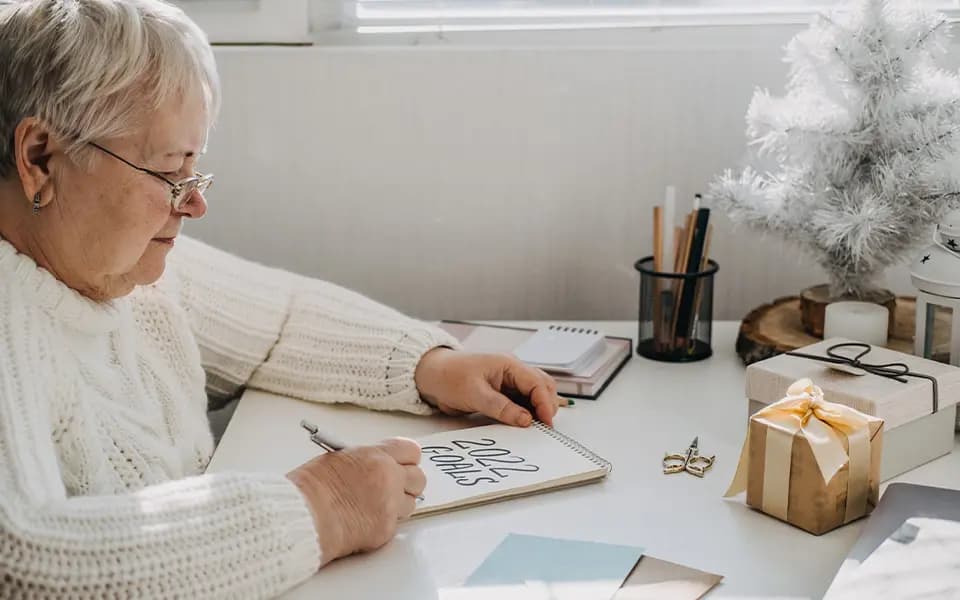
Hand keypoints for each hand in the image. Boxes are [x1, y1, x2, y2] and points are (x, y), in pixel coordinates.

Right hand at [286, 438, 424, 565]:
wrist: (304, 516)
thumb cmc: (312, 487)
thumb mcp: (339, 458)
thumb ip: (366, 460)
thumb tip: (377, 465)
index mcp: (377, 456)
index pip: (411, 450)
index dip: (407, 458)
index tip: (402, 463)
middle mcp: (389, 479)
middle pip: (419, 478)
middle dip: (408, 482)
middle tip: (394, 485)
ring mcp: (390, 506)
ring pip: (411, 503)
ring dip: (399, 504)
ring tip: (376, 504)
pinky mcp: (386, 530)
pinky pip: (395, 524)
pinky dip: (384, 522)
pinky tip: (364, 519)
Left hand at [413, 349, 560, 426]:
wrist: (430, 375)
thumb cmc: (449, 376)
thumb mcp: (474, 394)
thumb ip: (501, 407)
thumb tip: (526, 420)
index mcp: (508, 364)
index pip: (538, 382)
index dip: (545, 403)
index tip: (545, 423)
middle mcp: (512, 371)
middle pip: (542, 387)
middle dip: (546, 406)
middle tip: (543, 428)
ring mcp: (508, 382)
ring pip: (534, 395)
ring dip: (537, 410)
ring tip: (535, 429)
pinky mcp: (502, 393)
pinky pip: (521, 402)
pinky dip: (526, 413)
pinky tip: (523, 425)